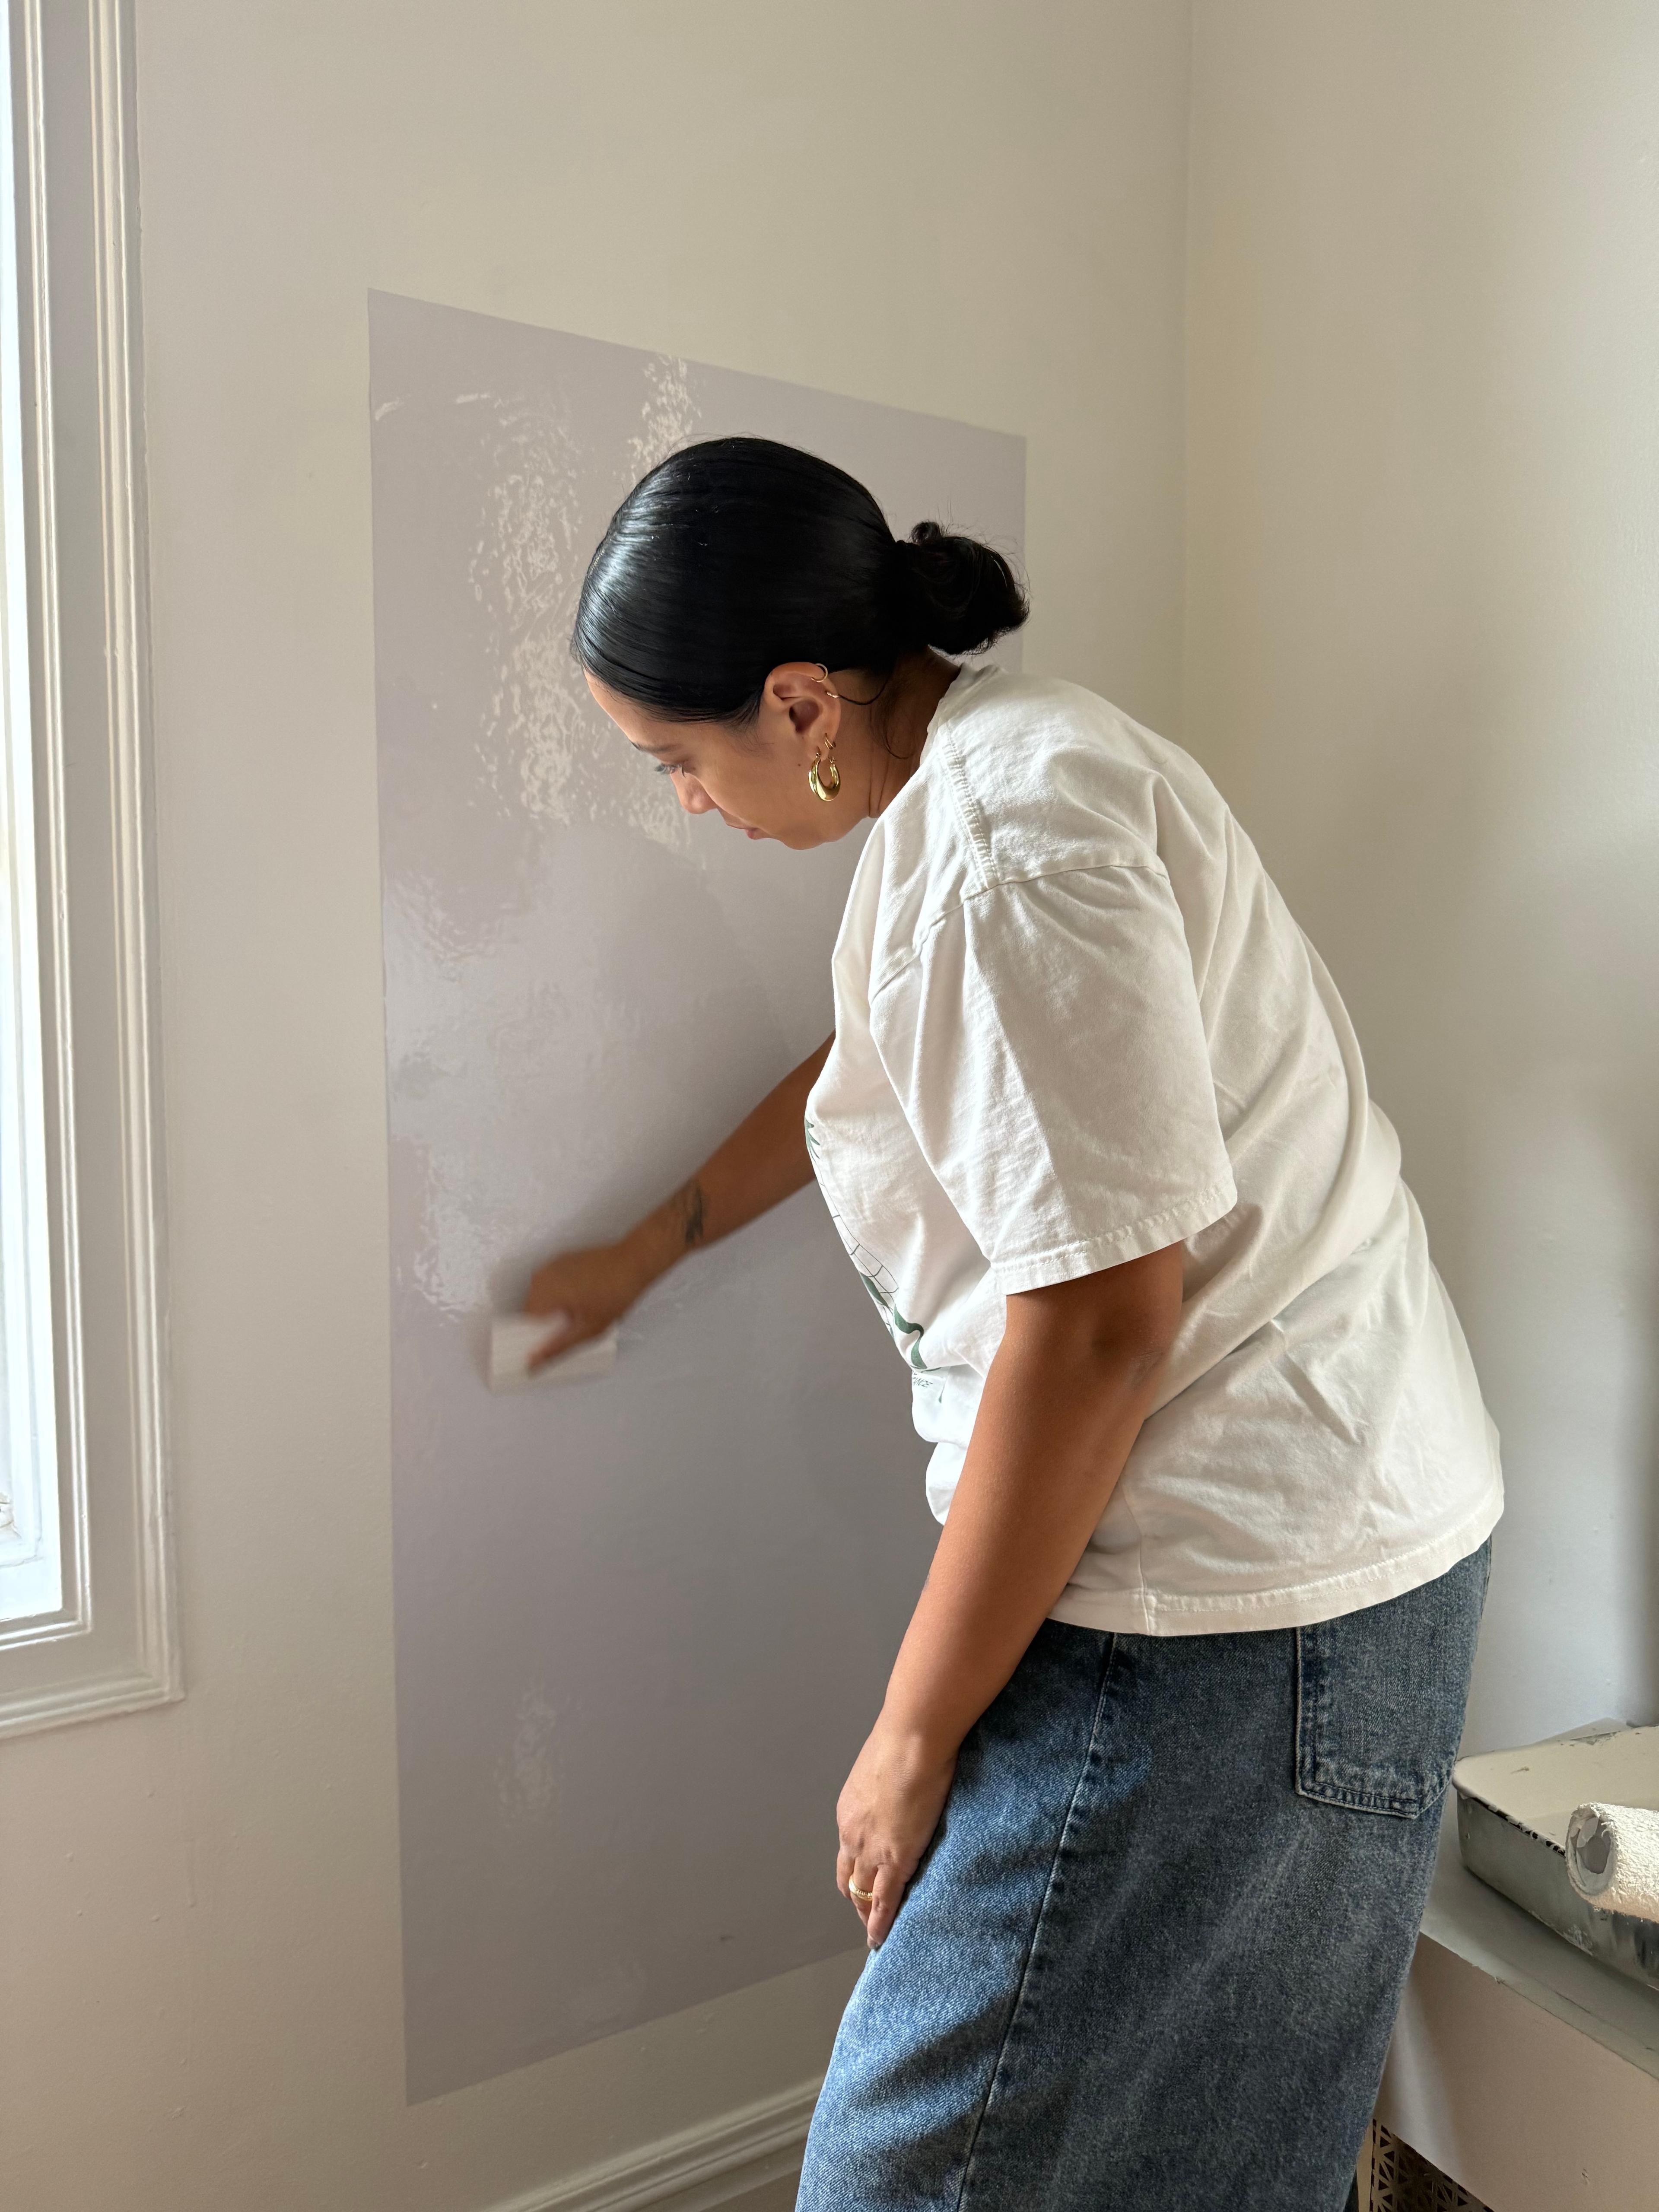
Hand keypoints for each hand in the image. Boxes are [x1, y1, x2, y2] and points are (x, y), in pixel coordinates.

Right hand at [521, 1237, 652, 1371]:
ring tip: (583, 1312)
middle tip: (574, 1329)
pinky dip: (563, 1293)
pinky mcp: (562, 1259)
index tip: (549, 1345)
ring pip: (544, 1296)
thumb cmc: (615, 1294)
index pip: (524, 1323)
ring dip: (556, 1308)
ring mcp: (551, 1265)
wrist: (634, 1261)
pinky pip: (554, 1283)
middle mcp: (541, 1276)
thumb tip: (532, 1364)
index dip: (536, 1337)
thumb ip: (557, 1348)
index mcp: (542, 1292)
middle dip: (549, 1323)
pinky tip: (584, 1298)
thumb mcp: (588, 1329)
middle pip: (534, 1310)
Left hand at [835, 1718, 956, 1949]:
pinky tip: (879, 1938)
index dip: (855, 1866)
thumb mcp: (886, 1765)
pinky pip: (883, 1902)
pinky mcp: (894, 1861)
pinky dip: (879, 1923)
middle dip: (855, 1894)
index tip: (861, 1878)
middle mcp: (851, 1834)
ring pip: (863, 1892)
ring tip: (873, 1929)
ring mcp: (870, 1850)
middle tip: (864, 1910)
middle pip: (849, 1875)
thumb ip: (889, 1783)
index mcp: (850, 1810)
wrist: (911, 1741)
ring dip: (866, 1912)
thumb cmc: (905, 1741)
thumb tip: (901, 1781)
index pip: (849, 1849)